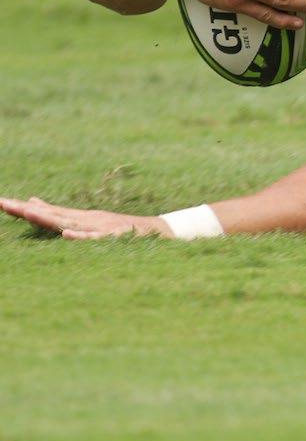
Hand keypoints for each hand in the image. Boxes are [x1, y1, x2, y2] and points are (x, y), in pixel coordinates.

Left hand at [0, 196, 171, 239]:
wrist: (156, 230)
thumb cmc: (118, 229)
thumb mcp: (87, 220)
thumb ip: (59, 213)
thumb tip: (32, 202)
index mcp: (78, 217)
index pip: (45, 212)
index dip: (20, 208)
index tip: (0, 203)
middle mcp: (85, 219)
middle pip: (50, 214)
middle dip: (24, 210)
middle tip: (1, 203)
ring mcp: (98, 227)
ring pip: (69, 222)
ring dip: (48, 218)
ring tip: (27, 212)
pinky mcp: (112, 236)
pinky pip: (94, 238)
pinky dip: (81, 236)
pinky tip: (67, 234)